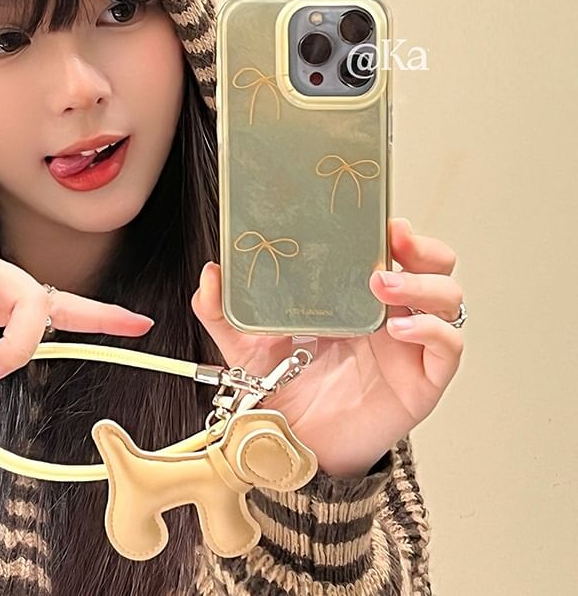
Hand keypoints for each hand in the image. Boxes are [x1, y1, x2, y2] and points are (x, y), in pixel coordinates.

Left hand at [191, 217, 463, 477]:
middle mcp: (390, 315)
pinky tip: (399, 328)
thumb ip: (222, 311)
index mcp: (357, 297)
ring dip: (423, 283)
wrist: (292, 443)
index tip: (378, 219)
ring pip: (448, 299)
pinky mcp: (421, 381)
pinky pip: (447, 348)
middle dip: (421, 247)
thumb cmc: (282, 388)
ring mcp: (409, 347)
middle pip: (435, 265)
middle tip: (392, 241)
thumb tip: (211, 274)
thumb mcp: (245, 343)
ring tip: (383, 286)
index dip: (395, 231)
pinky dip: (432, 330)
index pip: (394, 251)